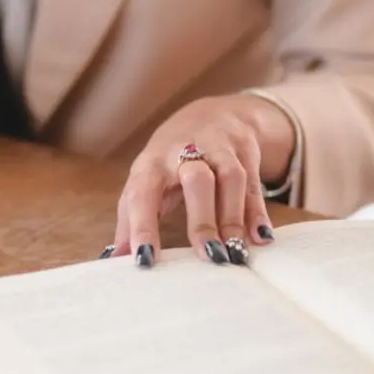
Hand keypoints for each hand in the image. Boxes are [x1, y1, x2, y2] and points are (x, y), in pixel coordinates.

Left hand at [104, 94, 295, 267]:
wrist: (211, 115)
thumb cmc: (168, 161)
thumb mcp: (145, 182)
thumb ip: (130, 220)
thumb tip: (113, 259)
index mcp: (151, 164)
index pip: (142, 194)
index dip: (142, 226)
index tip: (144, 259)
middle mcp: (184, 151)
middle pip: (196, 181)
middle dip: (202, 220)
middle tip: (209, 257)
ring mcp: (218, 148)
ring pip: (230, 179)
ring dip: (233, 217)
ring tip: (234, 253)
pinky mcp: (245, 151)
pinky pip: (253, 183)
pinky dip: (258, 211)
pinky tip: (260, 237)